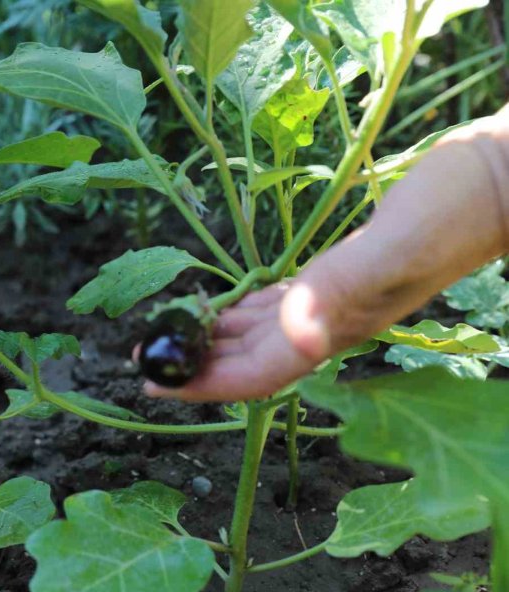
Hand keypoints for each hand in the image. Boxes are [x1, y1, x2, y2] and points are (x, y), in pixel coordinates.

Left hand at [146, 114, 508, 401]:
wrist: (495, 181)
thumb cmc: (452, 212)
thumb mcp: (395, 250)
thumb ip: (344, 292)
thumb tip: (295, 337)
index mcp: (333, 326)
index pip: (257, 375)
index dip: (203, 386)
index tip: (153, 385)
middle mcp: (328, 321)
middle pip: (248, 361)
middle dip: (194, 365)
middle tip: (141, 360)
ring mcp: (332, 298)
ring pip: (258, 335)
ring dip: (211, 341)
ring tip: (166, 336)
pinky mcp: (335, 271)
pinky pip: (275, 304)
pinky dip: (240, 311)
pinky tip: (221, 308)